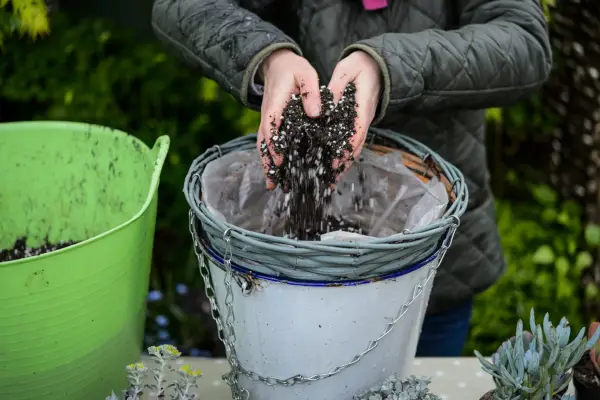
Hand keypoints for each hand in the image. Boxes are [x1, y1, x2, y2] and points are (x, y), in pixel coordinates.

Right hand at [257, 49, 320, 189]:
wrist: (276, 63)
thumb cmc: (293, 69)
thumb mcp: (306, 74)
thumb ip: (311, 91)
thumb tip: (316, 113)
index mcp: (276, 103)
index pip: (271, 125)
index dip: (274, 144)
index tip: (279, 160)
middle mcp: (268, 115)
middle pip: (264, 142)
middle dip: (268, 164)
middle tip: (273, 183)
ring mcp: (268, 121)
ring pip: (265, 146)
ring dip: (268, 166)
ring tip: (274, 186)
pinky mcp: (272, 125)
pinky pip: (269, 143)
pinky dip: (272, 159)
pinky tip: (278, 173)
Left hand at [327, 51, 381, 177]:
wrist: (378, 63)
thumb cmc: (361, 65)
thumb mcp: (347, 69)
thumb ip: (337, 86)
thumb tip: (326, 104)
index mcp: (362, 106)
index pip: (356, 132)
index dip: (345, 148)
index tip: (335, 161)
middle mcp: (364, 118)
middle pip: (356, 146)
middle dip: (344, 163)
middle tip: (330, 179)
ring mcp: (363, 121)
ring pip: (356, 146)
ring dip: (345, 162)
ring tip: (331, 178)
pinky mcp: (359, 121)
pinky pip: (353, 140)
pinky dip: (345, 153)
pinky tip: (335, 162)